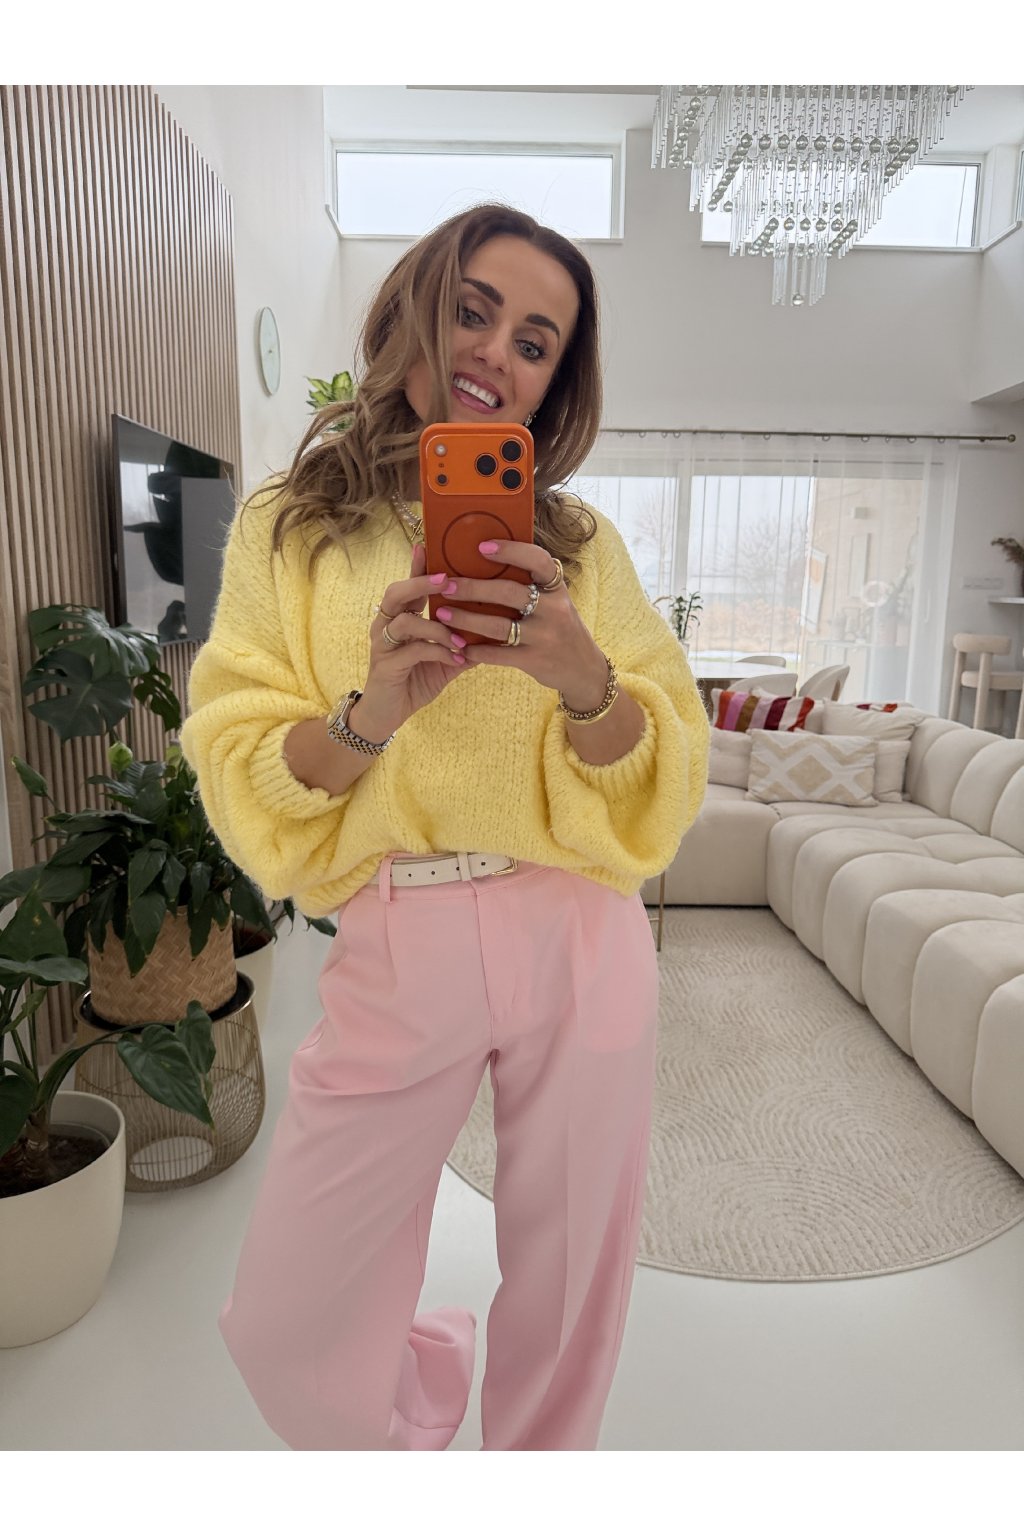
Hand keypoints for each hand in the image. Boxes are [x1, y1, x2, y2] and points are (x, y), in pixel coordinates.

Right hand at [355, 543, 471, 736]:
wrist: (387, 715)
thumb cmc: (415, 680)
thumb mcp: (445, 660)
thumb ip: (465, 642)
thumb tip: (499, 630)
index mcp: (401, 617)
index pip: (409, 585)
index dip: (417, 565)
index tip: (428, 545)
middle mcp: (386, 625)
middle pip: (396, 593)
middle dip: (421, 584)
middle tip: (446, 580)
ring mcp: (383, 645)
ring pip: (404, 621)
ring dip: (436, 627)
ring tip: (460, 637)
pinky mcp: (385, 666)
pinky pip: (411, 651)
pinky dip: (437, 653)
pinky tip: (456, 660)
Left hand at [435, 540, 607, 706]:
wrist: (583, 668)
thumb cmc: (559, 627)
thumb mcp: (554, 601)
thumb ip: (531, 585)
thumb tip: (487, 560)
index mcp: (557, 588)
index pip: (537, 560)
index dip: (511, 551)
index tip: (483, 547)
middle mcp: (553, 609)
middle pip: (508, 592)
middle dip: (473, 587)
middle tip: (446, 585)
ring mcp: (545, 636)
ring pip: (498, 625)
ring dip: (466, 619)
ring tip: (442, 614)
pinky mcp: (535, 660)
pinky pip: (499, 654)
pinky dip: (476, 651)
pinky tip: (460, 646)